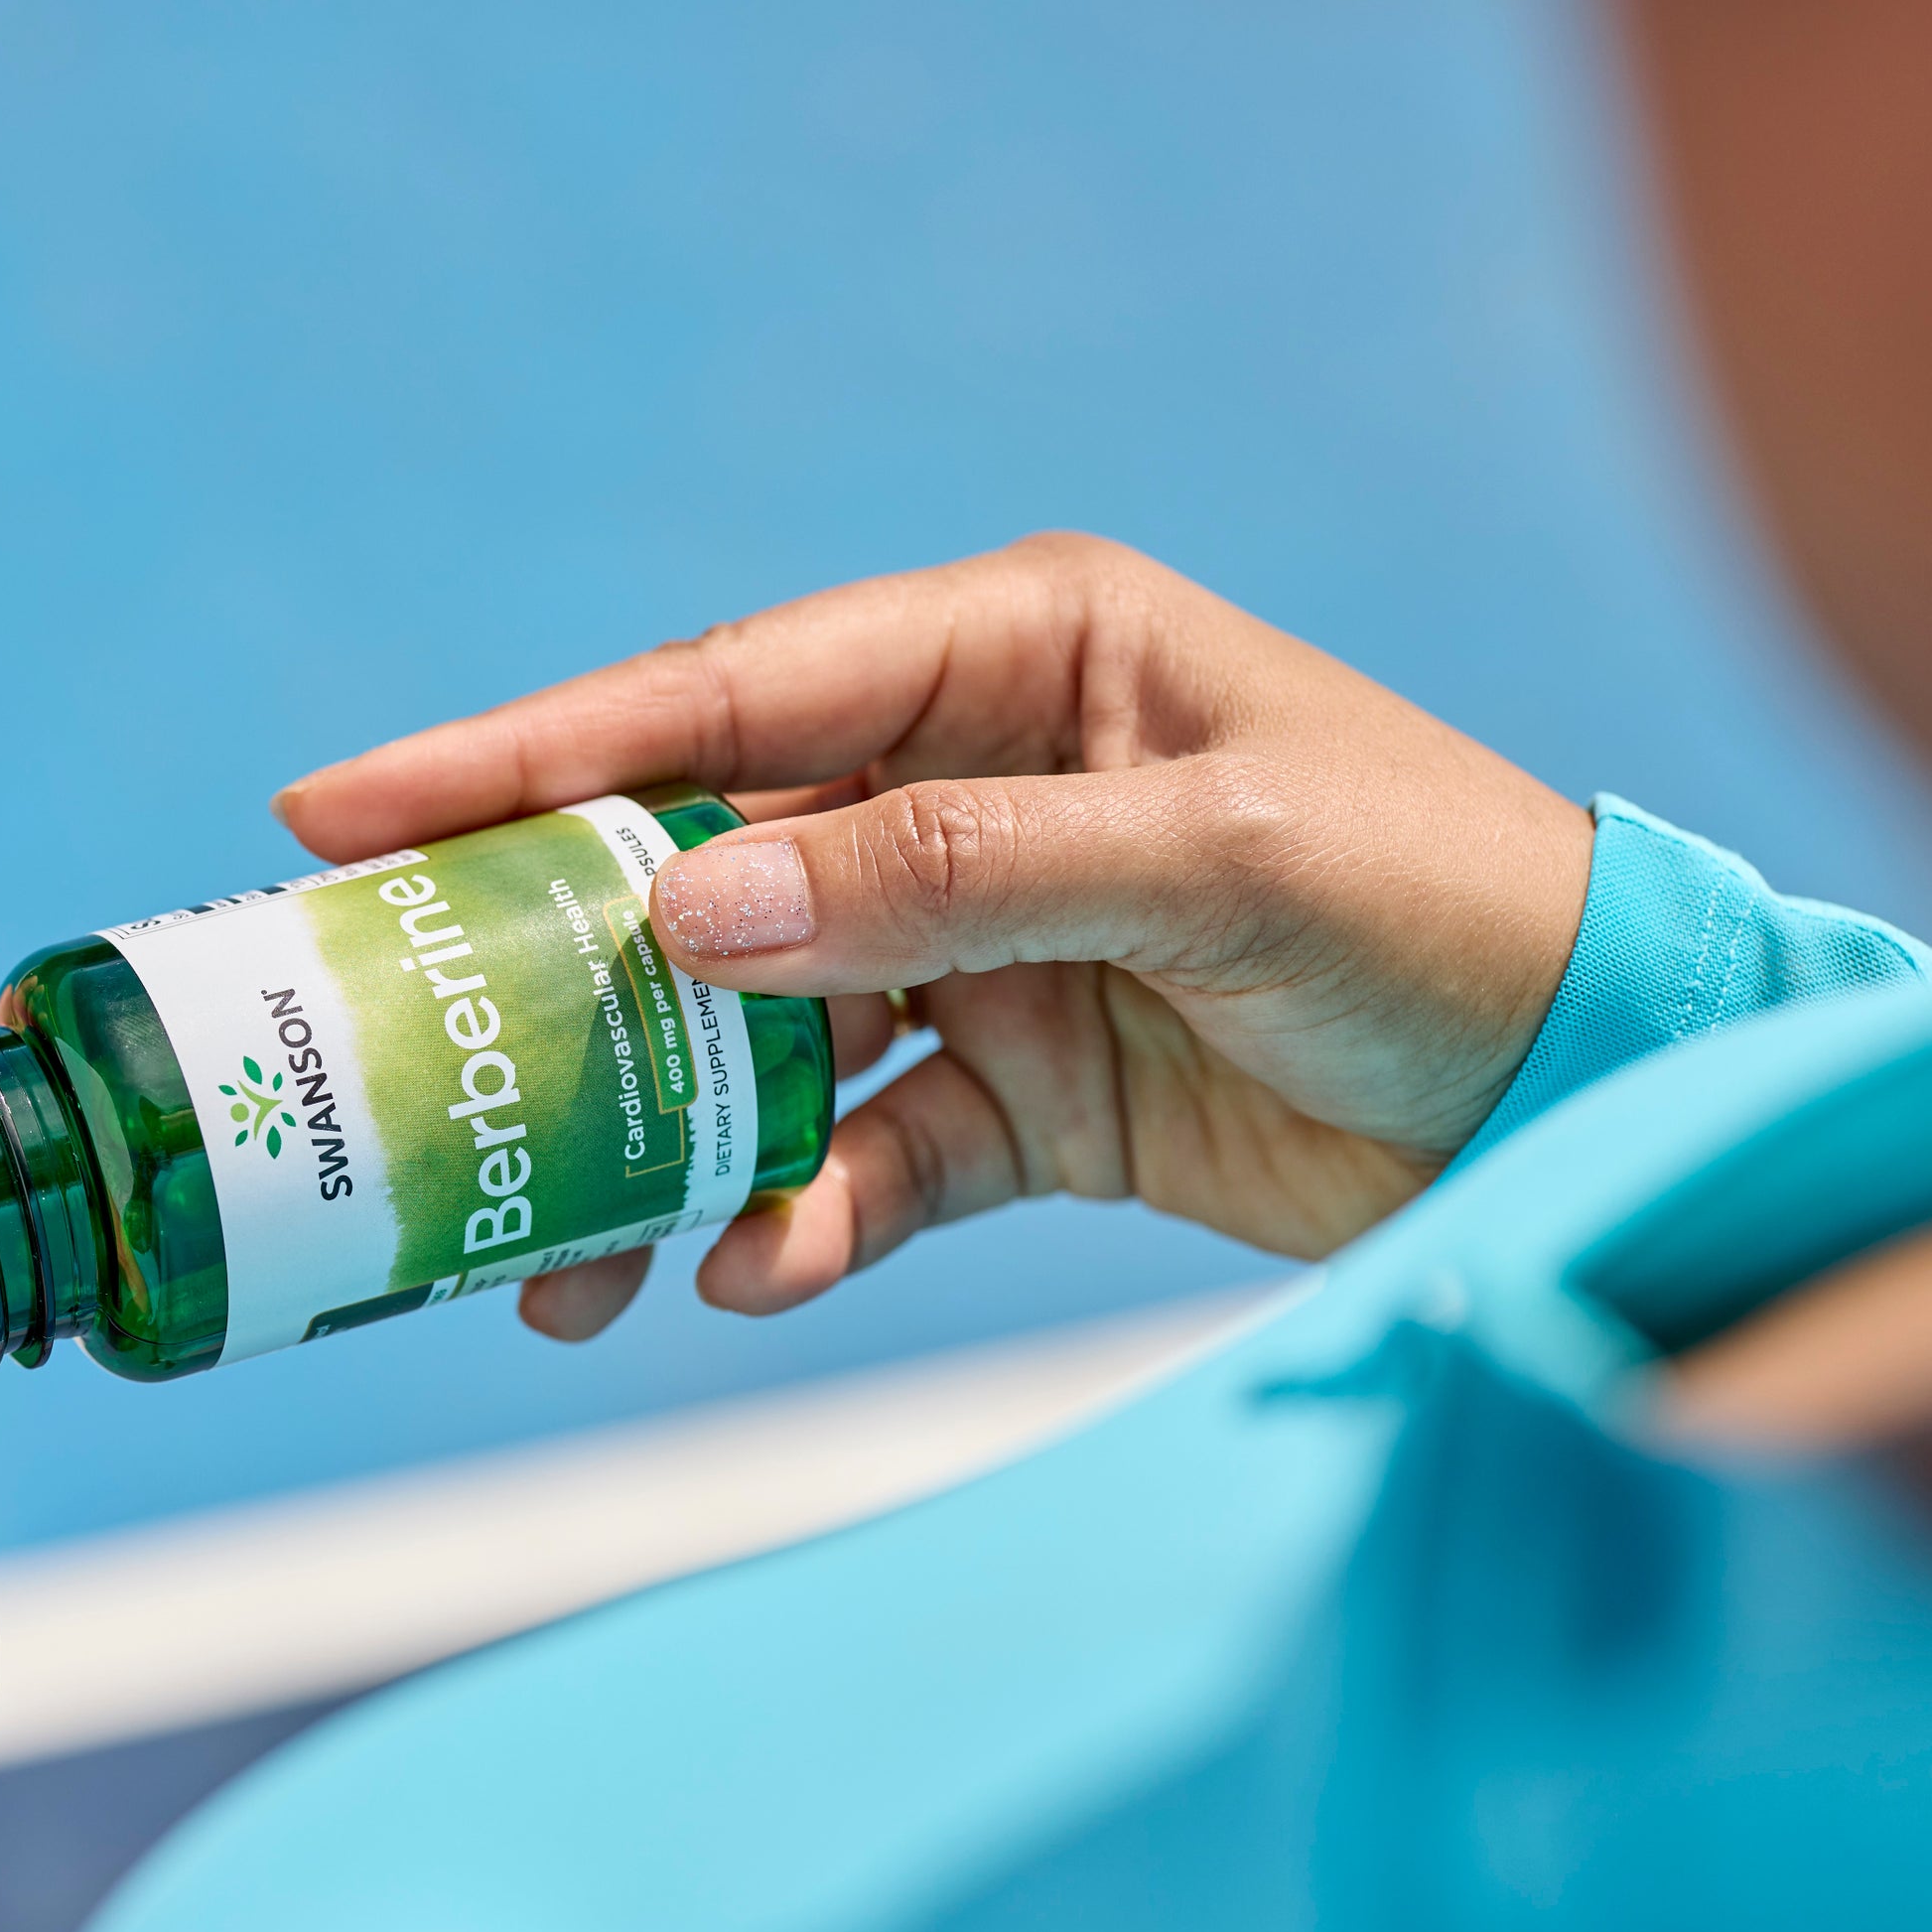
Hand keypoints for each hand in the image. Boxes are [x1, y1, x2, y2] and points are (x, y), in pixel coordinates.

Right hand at [275, 533, 1595, 1338]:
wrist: (1598, 1093)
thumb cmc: (1443, 907)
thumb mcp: (1213, 860)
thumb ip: (948, 876)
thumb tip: (686, 908)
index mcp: (1011, 656)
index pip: (718, 699)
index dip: (517, 754)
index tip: (333, 815)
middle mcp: (967, 789)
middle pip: (698, 879)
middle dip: (560, 990)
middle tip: (407, 1076)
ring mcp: (977, 949)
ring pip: (750, 1043)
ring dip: (656, 1148)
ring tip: (565, 1266)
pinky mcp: (1013, 1096)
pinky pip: (853, 1160)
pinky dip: (794, 1221)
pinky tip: (754, 1275)